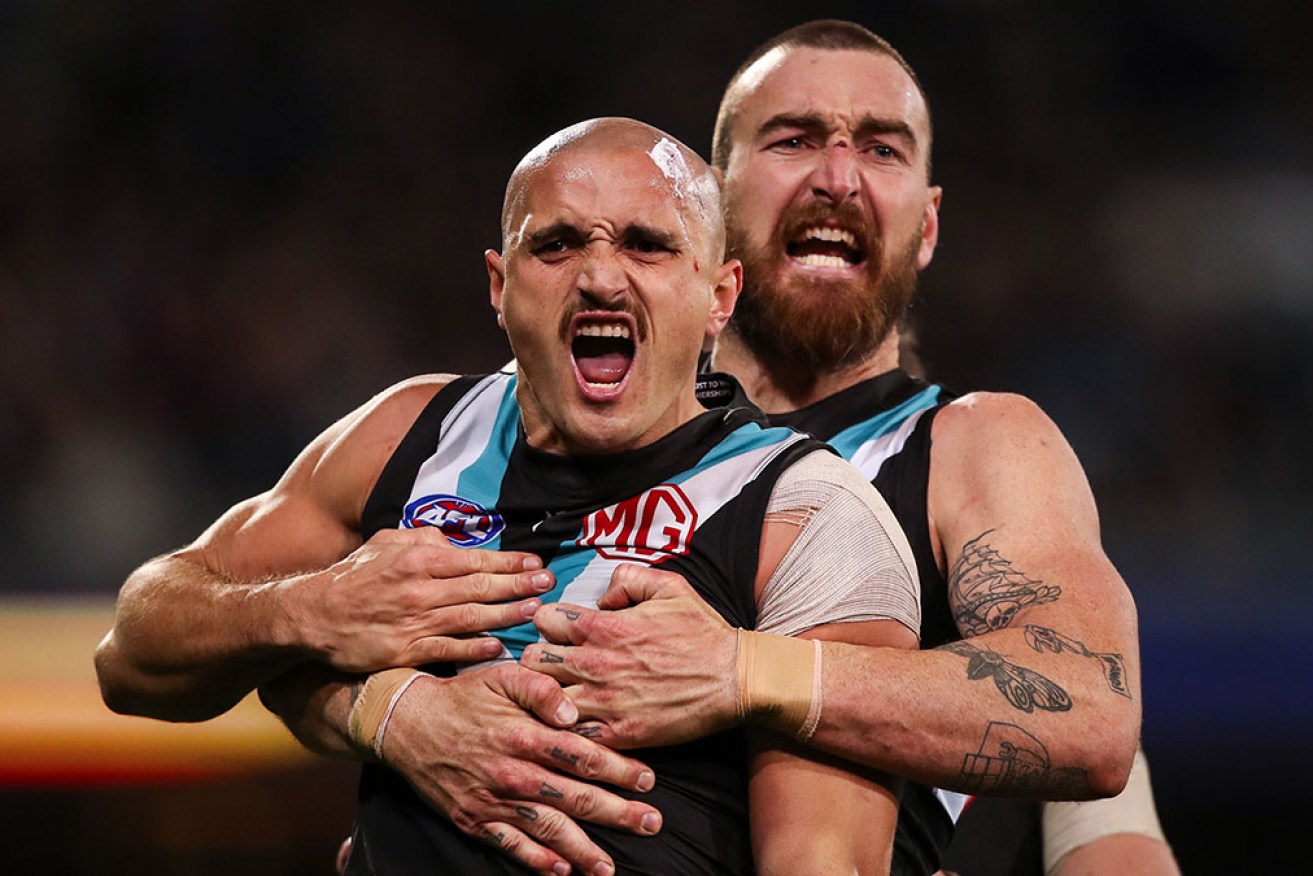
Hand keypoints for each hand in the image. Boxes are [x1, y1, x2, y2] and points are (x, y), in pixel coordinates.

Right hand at [284, 527, 553, 671]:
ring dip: (507, 615)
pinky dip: (475, 648)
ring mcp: (414, 622)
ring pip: (471, 617)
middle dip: (519, 585)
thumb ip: (423, 540)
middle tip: (548, 583)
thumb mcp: (385, 544)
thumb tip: (456, 542)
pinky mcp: (405, 651)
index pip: (475, 559)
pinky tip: (498, 646)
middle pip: (481, 587)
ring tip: (535, 611)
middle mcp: (421, 590)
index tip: (534, 563)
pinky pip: (448, 650)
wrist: (312, 615)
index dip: (509, 562)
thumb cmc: (352, 577)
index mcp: (418, 560)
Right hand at [382, 663, 661, 875]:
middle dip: (618, 813)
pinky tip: (561, 871)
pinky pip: (511, 846)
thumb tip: (574, 711)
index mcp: (526, 735)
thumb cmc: (464, 696)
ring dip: (583, 849)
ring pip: (549, 830)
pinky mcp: (475, 820)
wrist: (408, 724)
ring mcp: (494, 801)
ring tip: (610, 865)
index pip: (584, 756)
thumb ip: (543, 689)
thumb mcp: (504, 675)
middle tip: (652, 823)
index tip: (648, 780)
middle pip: (576, 798)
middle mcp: (514, 773)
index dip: (619, 770)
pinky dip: (537, 861)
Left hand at [522, 563, 740, 748]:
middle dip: (539, 660)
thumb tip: (601, 596)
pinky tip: (581, 720)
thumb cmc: (703, 632)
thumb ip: (627, 579)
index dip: (549, 623)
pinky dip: (570, 727)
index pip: (543, 619)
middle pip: (532, 661)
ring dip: (550, 697)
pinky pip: (571, 734)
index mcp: (603, 627)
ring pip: (544, 700)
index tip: (562, 632)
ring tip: (563, 695)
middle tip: (556, 665)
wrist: (734, 679)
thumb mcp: (669, 586)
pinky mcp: (618, 734)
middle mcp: (595, 664)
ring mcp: (604, 702)